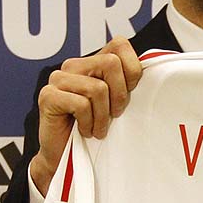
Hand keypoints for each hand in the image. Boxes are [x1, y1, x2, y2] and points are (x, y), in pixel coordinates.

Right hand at [30, 36, 142, 196]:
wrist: (66, 158)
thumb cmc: (95, 131)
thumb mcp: (117, 105)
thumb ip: (127, 85)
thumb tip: (154, 75)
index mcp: (92, 63)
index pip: (119, 45)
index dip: (132, 70)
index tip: (129, 95)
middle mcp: (73, 65)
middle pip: (111, 63)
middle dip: (119, 95)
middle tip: (114, 116)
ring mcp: (58, 79)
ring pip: (98, 88)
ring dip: (103, 116)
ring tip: (98, 129)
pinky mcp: (48, 96)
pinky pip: (81, 104)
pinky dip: (88, 123)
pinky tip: (84, 131)